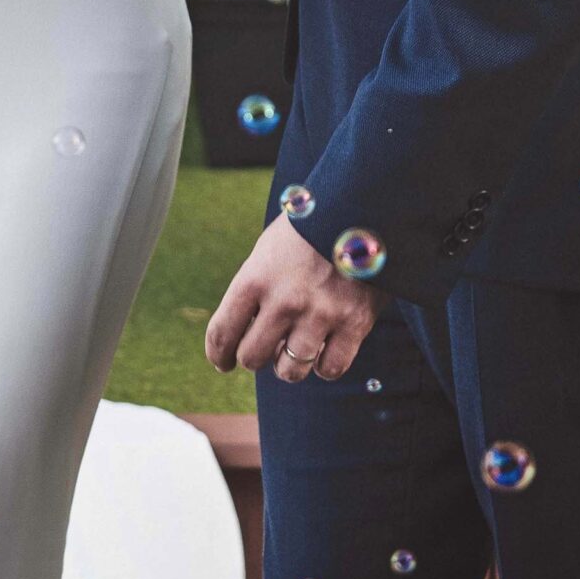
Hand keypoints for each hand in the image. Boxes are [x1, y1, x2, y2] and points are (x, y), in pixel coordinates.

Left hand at [205, 208, 382, 382]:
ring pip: (290, 371)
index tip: (222, 362)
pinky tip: (324, 351)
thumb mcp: (268, 250)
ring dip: (288, 366)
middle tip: (264, 350)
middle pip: (251, 358)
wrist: (362, 208)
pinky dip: (324, 366)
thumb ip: (254, 290)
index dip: (217, 355)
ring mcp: (320, 314)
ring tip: (295, 349)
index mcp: (255, 278)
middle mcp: (283, 300)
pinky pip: (330, 369)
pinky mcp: (354, 324)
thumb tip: (243, 333)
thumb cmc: (309, 230)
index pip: (222, 333)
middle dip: (254, 358)